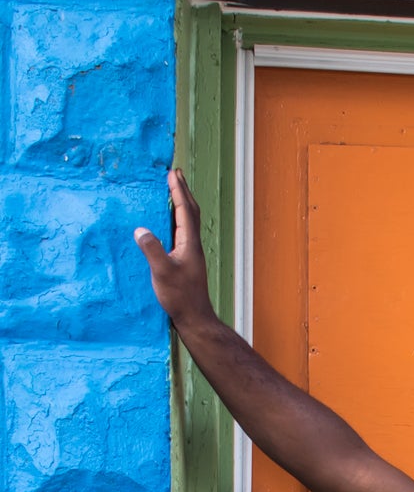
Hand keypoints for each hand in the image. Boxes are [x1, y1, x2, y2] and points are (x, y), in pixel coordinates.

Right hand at [134, 168, 213, 330]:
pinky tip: (170, 222)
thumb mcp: (162, 272)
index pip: (184, 210)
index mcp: (189, 243)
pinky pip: (182, 232)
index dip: (178, 191)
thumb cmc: (180, 297)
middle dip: (183, 191)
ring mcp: (191, 254)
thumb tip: (140, 230)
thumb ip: (152, 250)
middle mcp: (192, 245)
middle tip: (175, 174)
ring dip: (181, 203)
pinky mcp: (186, 262)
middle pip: (190, 212)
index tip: (172, 173)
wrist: (194, 319)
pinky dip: (177, 219)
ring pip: (188, 221)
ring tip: (174, 191)